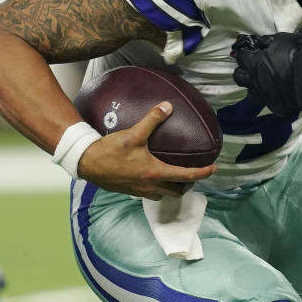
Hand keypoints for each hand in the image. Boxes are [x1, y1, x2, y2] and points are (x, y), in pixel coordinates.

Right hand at [76, 102, 214, 198]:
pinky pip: (151, 194)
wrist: (86, 163)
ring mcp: (139, 191)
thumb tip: (168, 106)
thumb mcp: (134, 134)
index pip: (186, 176)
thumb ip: (152, 120)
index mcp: (154, 173)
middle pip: (178, 191)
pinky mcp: (130, 191)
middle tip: (195, 173)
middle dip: (189, 184)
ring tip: (177, 177)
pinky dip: (159, 188)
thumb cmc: (111, 150)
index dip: (203, 173)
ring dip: (174, 188)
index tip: (214, 168)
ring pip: (164, 195)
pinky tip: (155, 177)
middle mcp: (150, 186)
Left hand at [232, 33, 301, 122]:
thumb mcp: (284, 39)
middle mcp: (256, 83)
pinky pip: (270, 103)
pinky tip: (282, 92)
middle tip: (255, 67)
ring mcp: (266, 98)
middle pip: (239, 78)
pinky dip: (274, 96)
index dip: (246, 53)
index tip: (252, 51)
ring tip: (266, 82)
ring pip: (252, 94)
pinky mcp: (278, 109)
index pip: (241, 57)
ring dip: (256, 87)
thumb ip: (269, 42)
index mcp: (255, 64)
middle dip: (245, 71)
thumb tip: (261, 43)